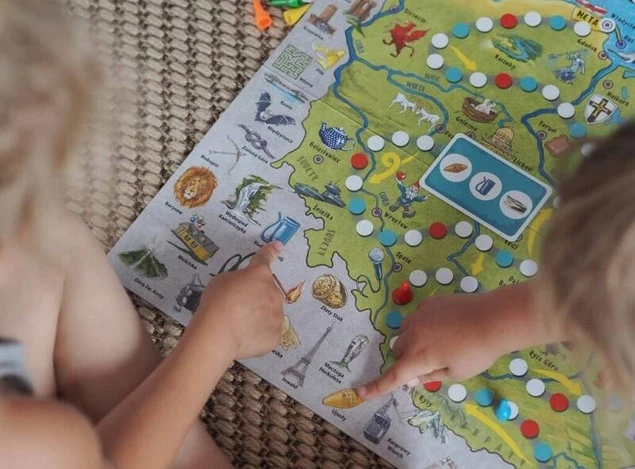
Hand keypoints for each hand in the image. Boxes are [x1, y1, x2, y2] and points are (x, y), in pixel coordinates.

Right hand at [192, 242, 284, 359]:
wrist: (218, 334)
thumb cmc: (216, 302)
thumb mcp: (221, 281)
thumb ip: (238, 279)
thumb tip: (244, 286)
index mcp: (259, 274)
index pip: (265, 258)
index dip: (271, 251)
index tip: (278, 246)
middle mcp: (273, 292)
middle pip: (268, 291)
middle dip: (258, 296)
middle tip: (239, 307)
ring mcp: (277, 315)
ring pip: (271, 313)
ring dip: (260, 316)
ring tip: (240, 326)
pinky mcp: (275, 336)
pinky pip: (269, 332)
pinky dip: (259, 334)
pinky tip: (245, 338)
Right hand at [359, 290, 515, 399]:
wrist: (493, 318)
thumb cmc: (477, 352)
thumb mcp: (456, 374)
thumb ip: (430, 376)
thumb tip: (412, 376)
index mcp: (419, 358)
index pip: (393, 376)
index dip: (376, 386)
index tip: (360, 393)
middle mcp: (412, 335)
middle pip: (398, 351)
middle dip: (407, 359)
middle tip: (429, 363)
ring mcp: (419, 316)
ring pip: (405, 332)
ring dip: (412, 341)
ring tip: (438, 342)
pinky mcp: (428, 303)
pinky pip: (417, 317)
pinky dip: (423, 324)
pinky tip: (444, 326)